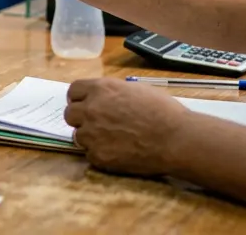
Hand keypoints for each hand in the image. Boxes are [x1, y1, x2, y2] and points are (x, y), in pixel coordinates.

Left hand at [64, 78, 188, 175]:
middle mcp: (91, 109)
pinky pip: (90, 154)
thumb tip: (105, 98)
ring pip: (78, 136)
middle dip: (81, 119)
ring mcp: (92, 134)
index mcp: (101, 89)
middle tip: (96, 124)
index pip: (74, 90)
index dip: (79, 98)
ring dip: (90, 138)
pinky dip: (101, 154)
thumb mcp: (136, 89)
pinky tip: (118, 152)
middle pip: (70, 114)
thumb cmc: (163, 111)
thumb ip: (113, 92)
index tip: (85, 104)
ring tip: (111, 140)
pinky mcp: (98, 156)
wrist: (175, 138)